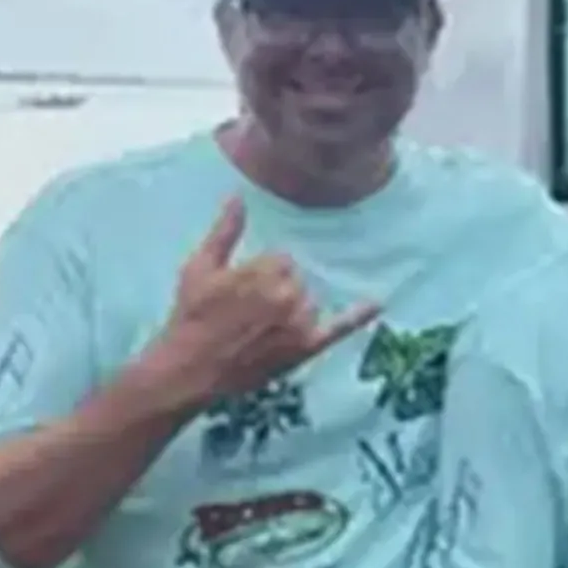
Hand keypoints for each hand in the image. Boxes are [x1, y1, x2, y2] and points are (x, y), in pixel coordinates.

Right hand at [143, 196, 380, 405]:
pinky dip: (359, 316)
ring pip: (308, 302)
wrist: (190, 369)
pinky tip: (378, 303)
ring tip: (258, 329)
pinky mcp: (306, 347)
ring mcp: (301, 322)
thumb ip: (224, 232)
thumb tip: (238, 197)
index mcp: (267, 270)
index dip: (259, 275)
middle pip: (296, 280)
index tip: (238, 292)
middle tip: (244, 313)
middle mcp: (290, 294)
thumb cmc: (191, 316)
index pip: (281, 261)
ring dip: (291, 310)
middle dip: (274, 291)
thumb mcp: (200, 268)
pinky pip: (339, 328)